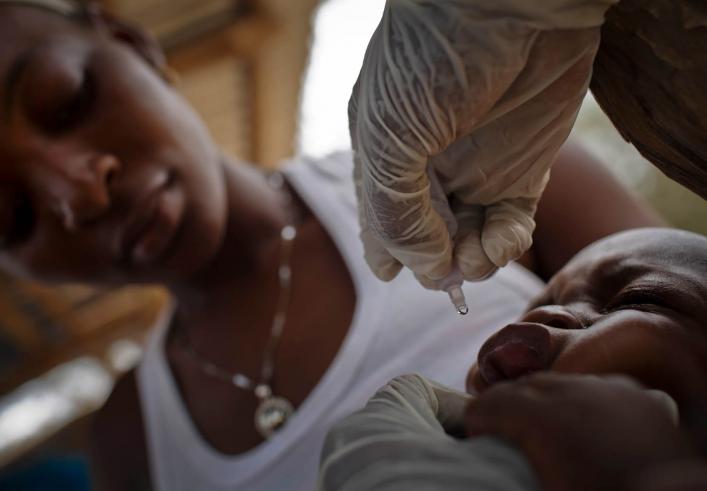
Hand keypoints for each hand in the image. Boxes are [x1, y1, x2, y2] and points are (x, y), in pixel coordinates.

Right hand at [350, 0, 615, 283]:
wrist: (511, 7)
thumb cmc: (430, 63)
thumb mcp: (390, 142)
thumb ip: (395, 213)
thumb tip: (424, 270)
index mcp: (382, 159)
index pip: (379, 222)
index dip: (388, 253)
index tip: (394, 274)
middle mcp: (426, 171)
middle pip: (425, 240)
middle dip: (435, 265)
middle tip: (446, 269)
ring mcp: (474, 172)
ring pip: (468, 242)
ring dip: (472, 261)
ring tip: (476, 254)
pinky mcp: (522, 170)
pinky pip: (511, 225)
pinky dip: (507, 243)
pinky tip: (503, 237)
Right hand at [464, 373, 696, 490]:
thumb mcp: (545, 484)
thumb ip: (518, 458)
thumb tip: (499, 452)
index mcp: (537, 417)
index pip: (489, 404)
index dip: (477, 419)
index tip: (477, 436)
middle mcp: (568, 392)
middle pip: (522, 386)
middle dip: (508, 404)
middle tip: (503, 430)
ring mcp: (604, 389)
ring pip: (560, 382)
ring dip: (546, 399)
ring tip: (545, 426)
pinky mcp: (633, 394)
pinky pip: (595, 387)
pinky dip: (582, 401)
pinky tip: (584, 421)